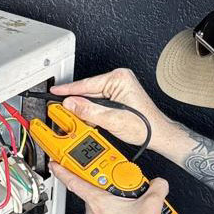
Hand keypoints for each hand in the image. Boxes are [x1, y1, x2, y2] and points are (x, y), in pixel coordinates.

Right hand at [51, 68, 173, 147]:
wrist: (159, 135)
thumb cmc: (145, 126)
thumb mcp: (112, 120)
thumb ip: (89, 111)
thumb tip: (71, 104)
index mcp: (119, 79)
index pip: (87, 84)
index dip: (68, 90)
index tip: (55, 91)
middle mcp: (120, 79)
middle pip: (88, 90)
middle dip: (77, 102)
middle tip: (61, 109)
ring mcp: (120, 87)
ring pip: (93, 98)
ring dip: (85, 109)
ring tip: (76, 118)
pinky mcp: (119, 96)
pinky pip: (99, 102)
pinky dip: (93, 111)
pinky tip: (89, 119)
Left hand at [51, 161, 167, 213]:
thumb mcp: (152, 207)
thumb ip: (157, 188)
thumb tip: (159, 183)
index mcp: (98, 202)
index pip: (74, 181)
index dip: (63, 170)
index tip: (56, 163)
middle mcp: (93, 213)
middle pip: (95, 189)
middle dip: (109, 183)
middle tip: (123, 181)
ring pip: (102, 203)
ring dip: (114, 198)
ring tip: (132, 200)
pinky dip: (116, 211)